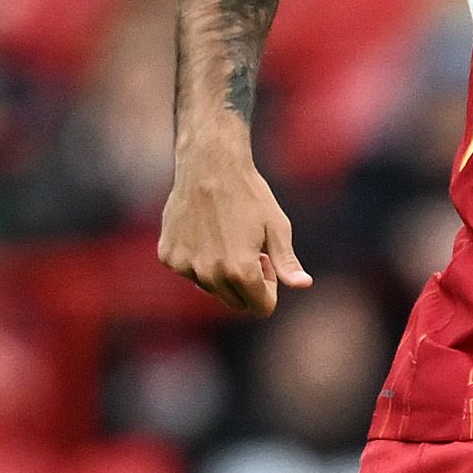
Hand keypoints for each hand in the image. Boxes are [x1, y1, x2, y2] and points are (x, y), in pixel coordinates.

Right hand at [158, 134, 311, 313]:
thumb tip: (304, 285)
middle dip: (247, 284)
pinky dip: (199, 260)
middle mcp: (210, 275)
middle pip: (236, 302)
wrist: (209, 164)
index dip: (270, 288)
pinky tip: (204, 232)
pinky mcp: (168, 256)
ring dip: (222, 272)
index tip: (267, 261)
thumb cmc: (249, 194)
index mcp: (241, 271)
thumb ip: (287, 262)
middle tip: (249, 249)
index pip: (261, 308)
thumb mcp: (277, 227)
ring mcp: (185, 267)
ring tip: (227, 238)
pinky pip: (189, 272)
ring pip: (212, 288)